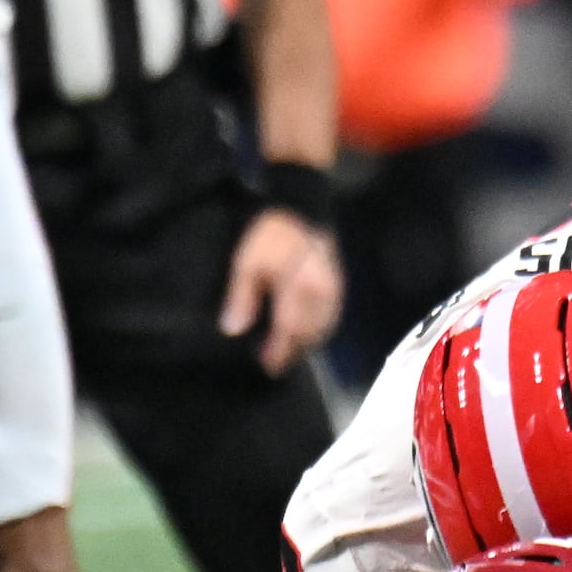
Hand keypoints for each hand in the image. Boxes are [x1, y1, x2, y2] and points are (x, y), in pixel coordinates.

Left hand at [219, 208, 341, 374]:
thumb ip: (242, 298)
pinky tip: (306, 331)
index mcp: (299, 290)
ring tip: (288, 351)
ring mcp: (333, 289)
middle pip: (308, 336)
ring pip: (322, 328)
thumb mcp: (247, 262)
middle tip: (274, 365)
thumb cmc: (270, 233)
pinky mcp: (337, 283)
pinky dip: (319, 329)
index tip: (265, 367)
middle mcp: (321, 294)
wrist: (300, 204)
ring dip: (306, 343)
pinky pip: (331, 316)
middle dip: (292, 352)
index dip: (278, 354)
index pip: (289, 333)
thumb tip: (234, 330)